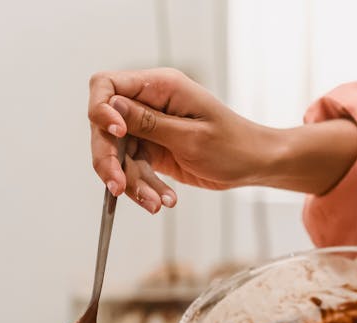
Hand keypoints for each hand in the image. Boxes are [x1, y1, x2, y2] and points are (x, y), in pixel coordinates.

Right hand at [88, 68, 356, 212]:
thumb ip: (148, 123)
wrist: (256, 165)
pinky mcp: (152, 150)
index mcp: (160, 87)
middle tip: (118, 186)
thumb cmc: (234, 145)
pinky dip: (144, 188)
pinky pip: (134, 170)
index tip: (116, 134)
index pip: (107, 86)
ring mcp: (149, 128)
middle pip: (104, 127)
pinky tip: (164, 200)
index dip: (101, 110)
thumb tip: (110, 108)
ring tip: (156, 202)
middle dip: (108, 159)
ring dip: (132, 182)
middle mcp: (149, 104)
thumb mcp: (190, 136)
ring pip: (118, 155)